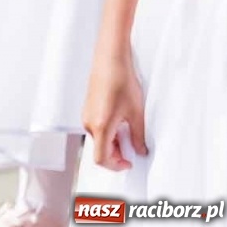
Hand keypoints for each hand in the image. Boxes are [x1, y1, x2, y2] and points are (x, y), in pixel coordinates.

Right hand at [82, 52, 147, 169]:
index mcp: (100, 127)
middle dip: (117, 154)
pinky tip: (121, 123)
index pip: (101, 158)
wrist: (110, 60)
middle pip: (99, 150)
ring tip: (130, 133)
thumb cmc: (122, 82)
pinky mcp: (88, 109)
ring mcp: (86, 115)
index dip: (116, 166)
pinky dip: (108, 133)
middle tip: (135, 148)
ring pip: (98, 139)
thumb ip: (138, 136)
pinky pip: (96, 128)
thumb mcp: (136, 113)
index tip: (130, 163)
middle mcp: (89, 123)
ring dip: (113, 143)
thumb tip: (140, 150)